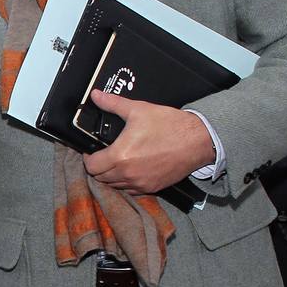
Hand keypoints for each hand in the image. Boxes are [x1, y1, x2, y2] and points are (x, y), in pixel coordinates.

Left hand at [82, 90, 214, 194]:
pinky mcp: (153, 188)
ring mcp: (141, 183)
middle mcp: (128, 174)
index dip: (88, 157)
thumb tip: (96, 95)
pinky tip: (132, 170)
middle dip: (99, 166)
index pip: (91, 166)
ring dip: (111, 176)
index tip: (92, 151)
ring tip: (117, 161)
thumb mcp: (138, 109)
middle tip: (104, 154)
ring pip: (115, 186)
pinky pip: (131, 190)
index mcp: (120, 156)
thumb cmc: (170, 125)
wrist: (197, 140)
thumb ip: (113, 103)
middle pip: (101, 178)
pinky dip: (127, 182)